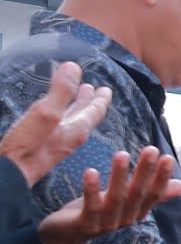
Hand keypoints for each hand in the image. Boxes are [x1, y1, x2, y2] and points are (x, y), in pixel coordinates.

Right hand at [1, 61, 112, 184]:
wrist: (8, 175)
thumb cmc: (27, 147)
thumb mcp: (46, 113)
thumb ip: (61, 92)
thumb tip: (75, 67)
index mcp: (76, 130)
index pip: (94, 111)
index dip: (101, 99)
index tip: (107, 89)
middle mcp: (70, 138)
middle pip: (85, 116)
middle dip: (89, 101)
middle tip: (94, 89)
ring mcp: (56, 144)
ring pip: (71, 121)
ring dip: (76, 107)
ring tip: (78, 96)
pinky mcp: (42, 148)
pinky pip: (58, 127)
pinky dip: (61, 115)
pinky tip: (54, 116)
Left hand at [36, 146, 180, 243]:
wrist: (66, 236)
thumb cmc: (97, 212)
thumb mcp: (126, 199)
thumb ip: (153, 194)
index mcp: (136, 212)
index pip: (153, 194)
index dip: (161, 177)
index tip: (166, 157)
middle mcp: (125, 219)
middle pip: (137, 194)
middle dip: (145, 172)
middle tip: (151, 149)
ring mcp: (106, 223)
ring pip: (116, 199)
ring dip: (120, 176)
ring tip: (122, 154)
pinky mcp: (86, 225)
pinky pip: (91, 206)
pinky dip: (92, 189)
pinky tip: (91, 171)